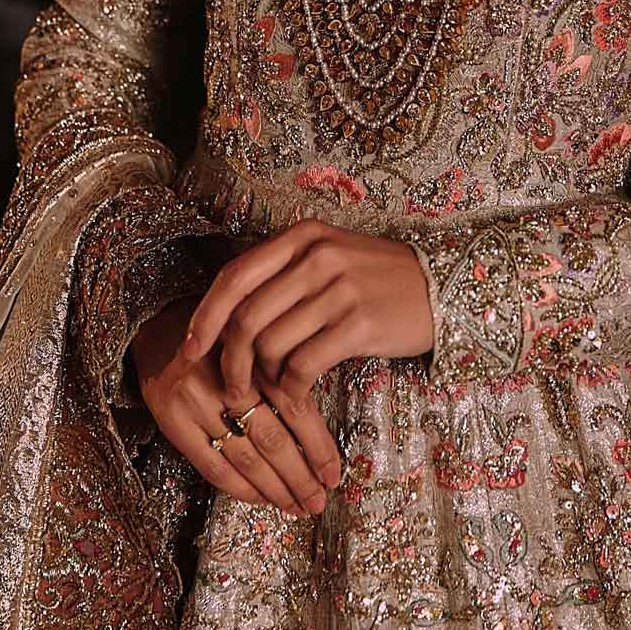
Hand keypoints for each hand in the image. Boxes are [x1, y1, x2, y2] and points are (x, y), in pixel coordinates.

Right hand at [129, 292, 341, 515]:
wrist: (158, 321)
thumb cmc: (220, 332)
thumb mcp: (256, 335)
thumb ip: (283, 367)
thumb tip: (321, 424)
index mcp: (256, 351)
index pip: (294, 406)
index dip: (317, 445)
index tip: (334, 473)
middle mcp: (225, 376)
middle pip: (271, 438)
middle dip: (300, 476)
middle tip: (319, 501)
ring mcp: (194, 400)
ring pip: (244, 457)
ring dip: (275, 489)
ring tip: (297, 506)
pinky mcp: (171, 419)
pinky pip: (212, 465)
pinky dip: (240, 487)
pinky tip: (262, 498)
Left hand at [179, 220, 435, 406]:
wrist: (441, 288)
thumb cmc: (376, 279)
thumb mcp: (329, 257)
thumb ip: (281, 274)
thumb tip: (223, 316)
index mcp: (303, 236)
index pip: (234, 277)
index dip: (205, 317)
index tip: (189, 349)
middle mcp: (318, 256)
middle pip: (246, 317)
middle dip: (228, 361)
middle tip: (231, 388)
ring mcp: (339, 289)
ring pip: (271, 344)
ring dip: (263, 378)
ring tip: (272, 390)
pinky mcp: (359, 324)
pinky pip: (303, 365)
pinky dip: (292, 388)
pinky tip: (298, 393)